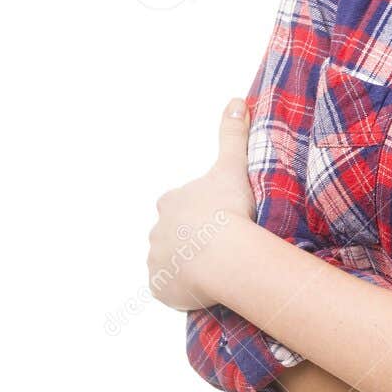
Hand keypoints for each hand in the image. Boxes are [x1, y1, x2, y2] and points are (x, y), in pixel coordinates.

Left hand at [147, 99, 257, 311]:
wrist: (224, 254)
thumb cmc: (229, 209)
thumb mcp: (232, 166)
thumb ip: (232, 134)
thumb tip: (234, 99)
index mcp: (171, 202)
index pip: (183, 208)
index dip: (204, 215)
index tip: (224, 222)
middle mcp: (156, 231)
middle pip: (175, 237)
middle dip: (193, 242)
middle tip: (223, 248)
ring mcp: (156, 260)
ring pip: (172, 263)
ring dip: (188, 267)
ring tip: (217, 272)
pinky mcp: (160, 287)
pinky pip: (170, 289)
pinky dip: (183, 291)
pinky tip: (205, 290)